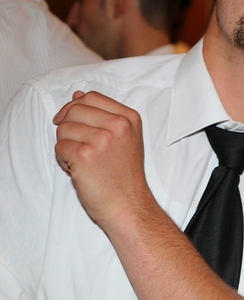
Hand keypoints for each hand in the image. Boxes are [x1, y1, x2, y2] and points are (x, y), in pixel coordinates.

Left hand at [53, 90, 149, 228]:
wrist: (127, 203)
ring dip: (65, 144)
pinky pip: (59, 147)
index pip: (91, 97)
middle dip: (68, 126)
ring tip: (80, 159)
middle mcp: (117, 125)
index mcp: (129, 118)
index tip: (70, 120)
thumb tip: (77, 96)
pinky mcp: (84, 155)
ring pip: (63, 128)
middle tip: (78, 145)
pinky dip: (63, 159)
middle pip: (74, 110)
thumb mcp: (125, 138)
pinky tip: (77, 169)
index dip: (75, 107)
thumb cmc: (124, 174)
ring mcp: (101, 139)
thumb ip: (103, 115)